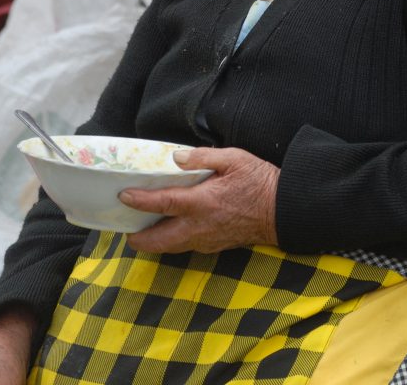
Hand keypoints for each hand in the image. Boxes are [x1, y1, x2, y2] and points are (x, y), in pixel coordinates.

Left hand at [121, 147, 279, 253]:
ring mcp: (207, 240)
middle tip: (126, 229)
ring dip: (154, 242)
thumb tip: (176, 158)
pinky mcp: (215, 246)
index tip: (123, 196)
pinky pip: (186, 247)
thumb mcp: (234, 158)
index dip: (140, 200)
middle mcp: (200, 226)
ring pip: (171, 248)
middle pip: (159, 241)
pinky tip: (171, 230)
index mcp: (202, 202)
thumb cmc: (259, 181)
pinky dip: (172, 242)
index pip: (162, 203)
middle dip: (138, 239)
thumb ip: (202, 157)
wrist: (283, 210)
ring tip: (143, 230)